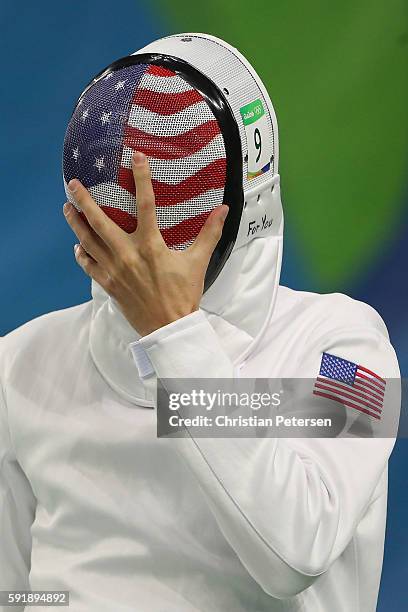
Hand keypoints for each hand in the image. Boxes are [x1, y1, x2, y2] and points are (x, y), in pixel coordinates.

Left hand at [63, 151, 228, 335]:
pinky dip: (81, 254)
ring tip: (67, 208)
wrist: (168, 327)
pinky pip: (88, 265)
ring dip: (76, 223)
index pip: (145, 204)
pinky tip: (78, 246)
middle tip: (73, 184)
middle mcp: (127, 254)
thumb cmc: (183, 295)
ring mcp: (114, 270)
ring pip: (88, 241)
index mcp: (150, 245)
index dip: (142, 178)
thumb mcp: (198, 262)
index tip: (136, 157)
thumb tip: (224, 209)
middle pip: (99, 221)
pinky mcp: (108, 284)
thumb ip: (209, 233)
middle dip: (84, 201)